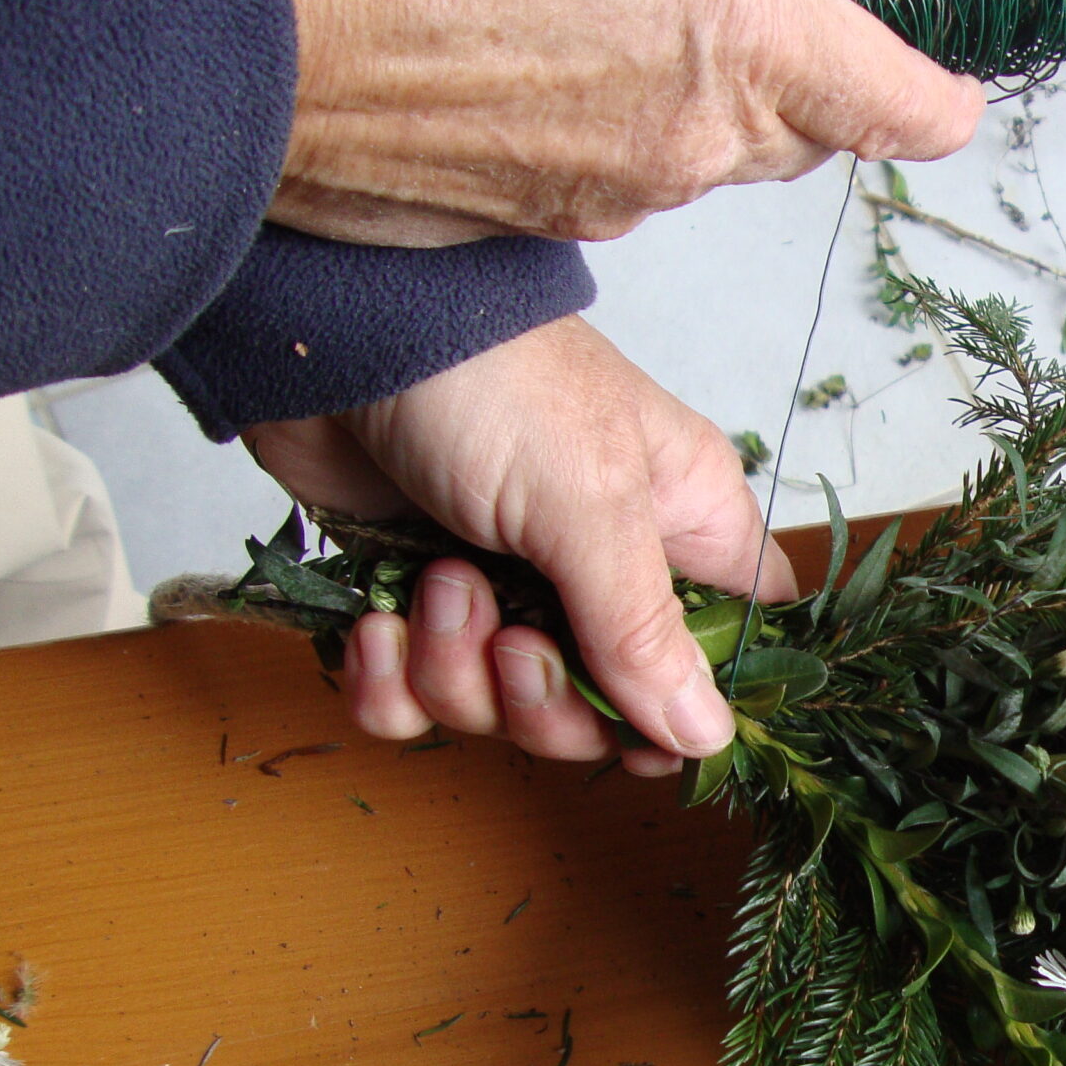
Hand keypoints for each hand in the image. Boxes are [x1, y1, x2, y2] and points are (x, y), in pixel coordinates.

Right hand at [217, 0, 981, 246]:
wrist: (245, 32)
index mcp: (739, 22)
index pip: (901, 101)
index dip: (933, 97)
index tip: (943, 90)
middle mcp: (702, 132)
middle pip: (806, 128)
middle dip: (785, 71)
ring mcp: (632, 195)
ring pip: (712, 156)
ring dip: (684, 98)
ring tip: (577, 15)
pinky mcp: (560, 231)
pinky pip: (626, 185)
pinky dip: (606, 137)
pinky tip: (526, 74)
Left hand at [243, 313, 795, 775]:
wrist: (337, 330)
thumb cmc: (492, 381)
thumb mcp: (587, 504)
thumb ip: (644, 630)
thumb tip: (711, 736)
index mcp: (678, 529)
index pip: (729, 646)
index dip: (694, 703)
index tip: (642, 728)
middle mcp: (600, 569)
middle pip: (605, 709)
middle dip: (542, 697)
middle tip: (508, 637)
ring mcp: (507, 587)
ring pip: (501, 709)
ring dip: (454, 669)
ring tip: (435, 583)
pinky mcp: (415, 600)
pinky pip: (412, 700)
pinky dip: (386, 682)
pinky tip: (375, 625)